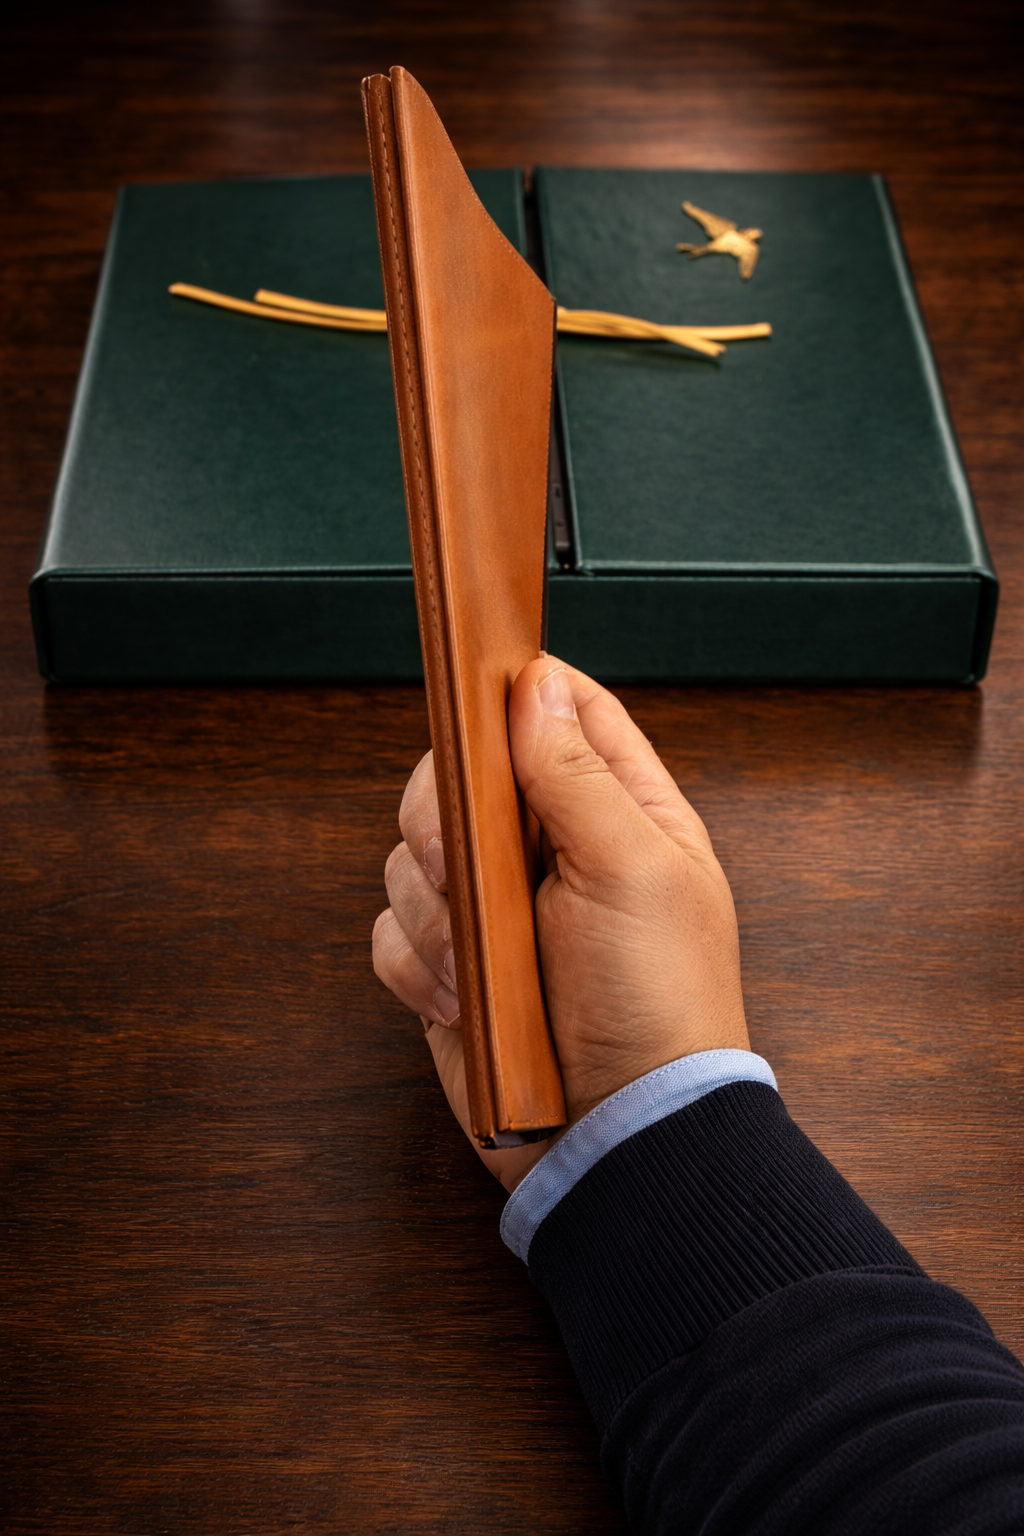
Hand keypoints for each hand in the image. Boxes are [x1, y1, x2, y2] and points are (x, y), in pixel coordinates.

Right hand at [372, 657, 748, 1190]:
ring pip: (412, 854)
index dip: (517, 691)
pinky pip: (392, 930)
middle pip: (460, 776)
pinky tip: (459, 996)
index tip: (473, 686)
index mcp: (617, 811)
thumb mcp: (632, 870)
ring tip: (482, 959)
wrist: (619, 1133)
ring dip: (435, 907)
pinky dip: (414, 961)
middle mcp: (551, 850)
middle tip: (467, 861)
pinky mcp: (450, 966)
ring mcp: (496, 909)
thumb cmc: (657, 1006)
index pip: (564, 713)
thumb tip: (535, 685)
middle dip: (444, 815)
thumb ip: (577, 773)